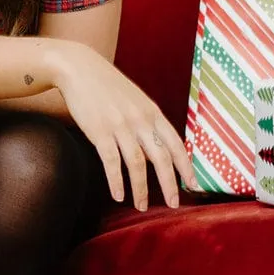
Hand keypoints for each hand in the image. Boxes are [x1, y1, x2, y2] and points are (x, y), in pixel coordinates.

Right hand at [53, 43, 196, 210]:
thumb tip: (158, 148)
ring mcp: (120, 125)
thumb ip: (148, 121)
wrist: (79, 68)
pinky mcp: (99, 131)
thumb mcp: (136, 99)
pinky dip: (116, 181)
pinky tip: (118, 195)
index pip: (176, 144)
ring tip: (140, 206)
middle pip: (161, 158)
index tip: (194, 186)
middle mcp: (140, 120)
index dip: (186, 168)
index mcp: (152, 112)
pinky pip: (111, 162)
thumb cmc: (107, 86)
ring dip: (140, 189)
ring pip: (137, 164)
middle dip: (169, 185)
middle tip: (173, 205)